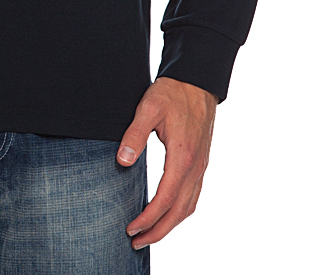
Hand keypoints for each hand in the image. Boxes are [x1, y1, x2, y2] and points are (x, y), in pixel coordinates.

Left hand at [116, 76, 217, 249]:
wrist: (197, 81)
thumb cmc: (172, 92)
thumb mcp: (148, 108)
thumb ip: (134, 135)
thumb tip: (123, 161)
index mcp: (182, 156)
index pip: (166, 199)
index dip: (148, 218)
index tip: (131, 228)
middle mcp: (195, 166)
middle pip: (180, 212)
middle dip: (158, 231)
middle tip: (136, 242)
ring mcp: (201, 166)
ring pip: (189, 207)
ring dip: (170, 225)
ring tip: (149, 234)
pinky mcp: (201, 163)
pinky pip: (193, 196)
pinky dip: (180, 212)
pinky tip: (167, 213)